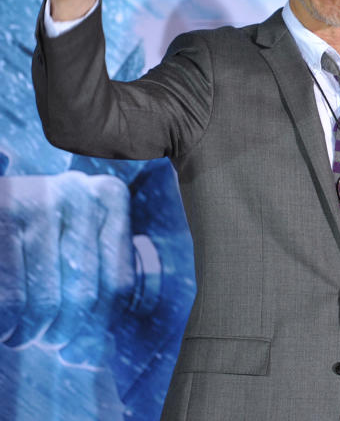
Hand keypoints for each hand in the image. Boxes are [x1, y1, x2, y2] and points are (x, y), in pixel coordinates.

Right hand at [0, 171, 133, 366]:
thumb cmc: (30, 240)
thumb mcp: (71, 248)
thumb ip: (94, 293)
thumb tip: (95, 356)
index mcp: (109, 198)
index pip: (118, 283)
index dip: (97, 328)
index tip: (76, 350)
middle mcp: (80, 193)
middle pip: (84, 295)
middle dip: (60, 333)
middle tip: (44, 339)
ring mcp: (39, 201)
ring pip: (45, 302)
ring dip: (28, 333)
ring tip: (18, 332)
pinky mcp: (3, 214)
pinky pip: (11, 301)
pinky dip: (5, 325)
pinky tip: (3, 327)